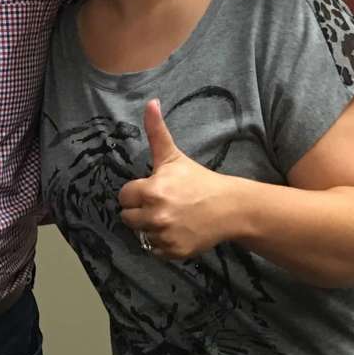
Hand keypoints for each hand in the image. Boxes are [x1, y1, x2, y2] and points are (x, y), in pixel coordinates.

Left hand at [117, 101, 244, 259]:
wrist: (229, 208)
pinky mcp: (173, 252)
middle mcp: (155, 216)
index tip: (152, 190)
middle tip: (161, 204)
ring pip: (140, 234)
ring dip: (150, 228)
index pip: (124, 197)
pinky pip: (154, 250)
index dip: (136, 192)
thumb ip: (156, 131)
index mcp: (152, 191)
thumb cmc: (198, 180)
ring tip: (170, 217)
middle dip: (140, 211)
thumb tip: (150, 102)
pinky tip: (176, 230)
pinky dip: (162, 243)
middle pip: (127, 218)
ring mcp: (164, 236)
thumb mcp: (173, 156)